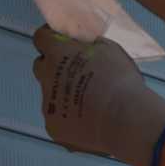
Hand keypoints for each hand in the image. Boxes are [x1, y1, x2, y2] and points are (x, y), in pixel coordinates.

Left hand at [32, 28, 164, 165]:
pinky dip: (68, 117)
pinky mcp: (53, 127)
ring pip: (50, 95)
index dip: (51, 38)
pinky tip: (88, 120)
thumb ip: (88, 45)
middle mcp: (46, 78)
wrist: (124, 119)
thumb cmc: (119, 80)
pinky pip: (57, 118)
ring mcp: (47, 105)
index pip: (41, 38)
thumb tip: (85, 46)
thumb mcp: (109, 49)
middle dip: (54, 66)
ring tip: (90, 101)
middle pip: (41, 67)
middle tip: (76, 72)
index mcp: (58, 53)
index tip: (61, 42)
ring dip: (63, 94)